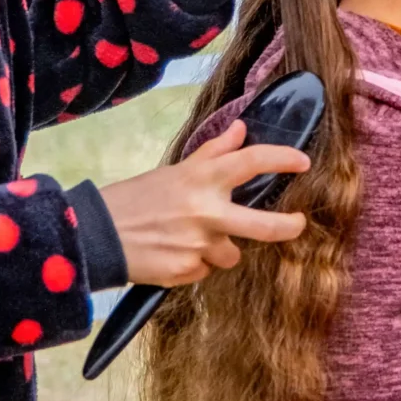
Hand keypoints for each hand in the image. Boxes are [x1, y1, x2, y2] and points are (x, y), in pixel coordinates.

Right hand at [100, 121, 310, 285]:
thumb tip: (241, 129)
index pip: (252, 161)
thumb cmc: (136, 199)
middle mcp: (206, 212)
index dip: (283, 159)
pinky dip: (195, 264)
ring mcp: (199, 245)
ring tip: (187, 240)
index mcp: (202, 179)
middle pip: (264, 226)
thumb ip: (212, 153)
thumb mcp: (174, 171)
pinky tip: (172, 253)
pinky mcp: (188, 271)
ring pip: (232, 254)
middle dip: (288, 226)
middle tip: (298, 223)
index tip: (303, 162)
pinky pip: (207, 270)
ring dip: (218, 250)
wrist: (97, 235)